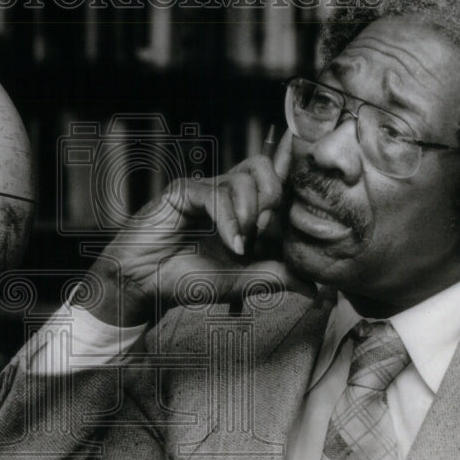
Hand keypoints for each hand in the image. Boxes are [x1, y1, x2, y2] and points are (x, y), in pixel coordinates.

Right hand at [85, 130, 312, 325]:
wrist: (144, 284)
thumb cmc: (187, 279)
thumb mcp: (242, 282)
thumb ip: (276, 277)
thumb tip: (315, 289)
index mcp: (244, 210)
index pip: (275, 183)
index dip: (292, 175)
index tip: (308, 173)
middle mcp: (227, 194)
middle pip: (266, 170)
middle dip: (275, 201)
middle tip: (265, 234)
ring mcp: (206, 189)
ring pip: (246, 178)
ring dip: (252, 214)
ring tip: (242, 245)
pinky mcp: (185, 190)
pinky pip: (217, 194)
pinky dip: (230, 221)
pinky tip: (231, 244)